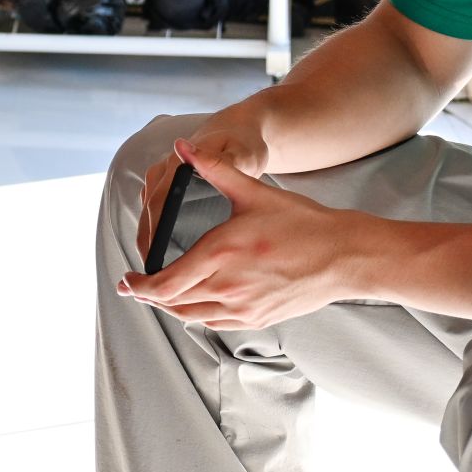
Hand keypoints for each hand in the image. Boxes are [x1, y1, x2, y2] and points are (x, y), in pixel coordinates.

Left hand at [119, 139, 375, 329]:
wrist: (345, 256)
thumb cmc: (302, 222)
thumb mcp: (254, 192)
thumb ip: (214, 169)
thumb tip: (183, 148)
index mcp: (220, 255)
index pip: (165, 284)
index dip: (140, 287)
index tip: (127, 282)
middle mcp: (228, 287)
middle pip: (173, 303)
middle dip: (150, 296)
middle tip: (136, 287)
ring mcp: (245, 308)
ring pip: (193, 316)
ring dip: (172, 307)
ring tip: (160, 295)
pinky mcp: (260, 318)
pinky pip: (217, 323)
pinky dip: (198, 315)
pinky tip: (195, 303)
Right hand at [135, 127, 265, 266]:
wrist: (237, 131)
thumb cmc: (243, 144)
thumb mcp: (241, 153)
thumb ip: (221, 160)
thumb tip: (190, 152)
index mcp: (178, 164)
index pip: (158, 203)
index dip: (154, 234)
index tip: (155, 261)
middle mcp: (164, 172)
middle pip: (148, 214)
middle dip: (147, 247)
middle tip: (149, 281)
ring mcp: (162, 179)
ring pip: (148, 216)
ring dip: (149, 244)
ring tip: (154, 279)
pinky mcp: (166, 188)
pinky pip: (154, 215)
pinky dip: (156, 238)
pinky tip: (166, 262)